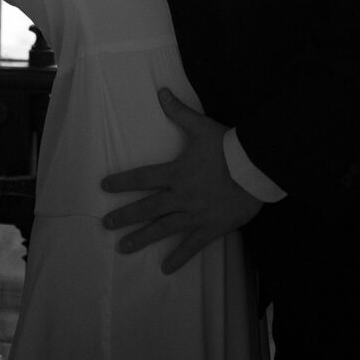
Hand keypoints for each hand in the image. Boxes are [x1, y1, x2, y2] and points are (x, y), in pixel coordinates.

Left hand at [101, 88, 262, 273]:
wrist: (255, 168)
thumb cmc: (228, 146)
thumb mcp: (202, 126)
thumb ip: (179, 112)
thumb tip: (161, 92)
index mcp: (176, 173)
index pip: (142, 177)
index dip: (122, 182)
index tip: (104, 187)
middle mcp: (181, 196)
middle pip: (147, 208)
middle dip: (125, 216)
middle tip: (106, 224)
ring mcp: (195, 215)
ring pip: (163, 229)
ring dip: (142, 238)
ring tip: (123, 248)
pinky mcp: (211, 227)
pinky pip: (192, 245)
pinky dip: (179, 257)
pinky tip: (166, 268)